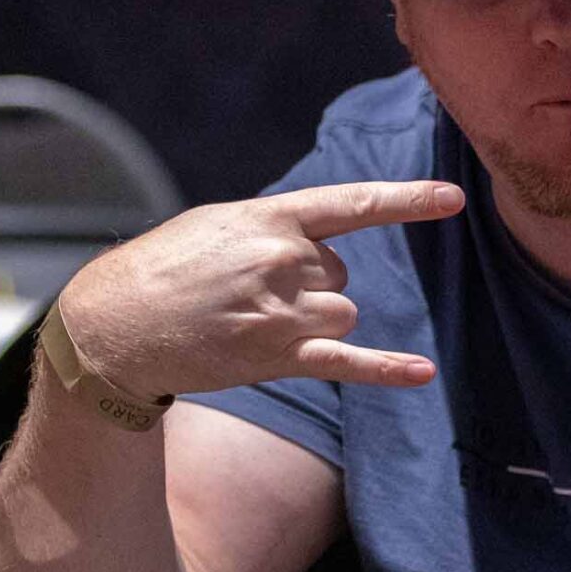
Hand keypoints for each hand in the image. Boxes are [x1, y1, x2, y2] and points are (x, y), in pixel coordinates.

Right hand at [55, 180, 464, 399]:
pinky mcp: (279, 355)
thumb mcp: (217, 225)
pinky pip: (349, 361)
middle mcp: (283, 260)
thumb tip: (318, 243)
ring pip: (342, 313)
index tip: (454, 198)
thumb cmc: (163, 269)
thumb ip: (273, 228)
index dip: (407, 200)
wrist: (116, 325)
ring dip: (313, 321)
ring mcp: (283, 310)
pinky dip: (389, 369)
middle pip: (341, 274)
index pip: (353, 204)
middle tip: (250, 294)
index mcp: (270, 217)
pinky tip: (422, 373)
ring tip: (253, 322)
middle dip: (309, 284)